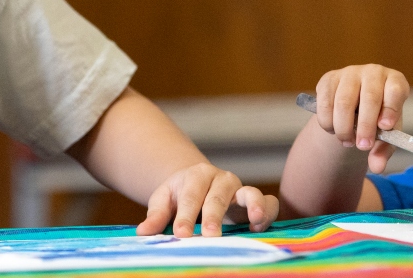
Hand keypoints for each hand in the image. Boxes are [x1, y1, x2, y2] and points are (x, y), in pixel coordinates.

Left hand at [136, 163, 279, 236]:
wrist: (198, 184)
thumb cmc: (180, 195)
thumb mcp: (164, 200)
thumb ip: (156, 216)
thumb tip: (143, 232)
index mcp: (196, 175)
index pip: (191, 196)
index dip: (186, 216)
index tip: (181, 234)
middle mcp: (221, 178)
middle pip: (218, 196)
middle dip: (214, 216)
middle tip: (210, 235)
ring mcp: (240, 188)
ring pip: (250, 193)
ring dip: (253, 206)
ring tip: (254, 222)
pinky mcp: (256, 200)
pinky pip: (269, 202)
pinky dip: (268, 212)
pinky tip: (260, 227)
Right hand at [315, 64, 409, 173]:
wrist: (353, 107)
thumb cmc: (376, 119)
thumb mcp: (384, 135)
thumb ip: (383, 150)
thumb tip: (377, 168)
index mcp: (395, 82)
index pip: (396, 90)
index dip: (391, 108)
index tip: (385, 127)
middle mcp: (374, 72)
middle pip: (369, 97)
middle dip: (365, 125)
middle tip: (362, 147)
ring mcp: (350, 73)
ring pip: (344, 101)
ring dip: (344, 127)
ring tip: (347, 142)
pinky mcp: (329, 79)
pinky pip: (325, 102)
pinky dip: (327, 121)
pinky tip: (333, 129)